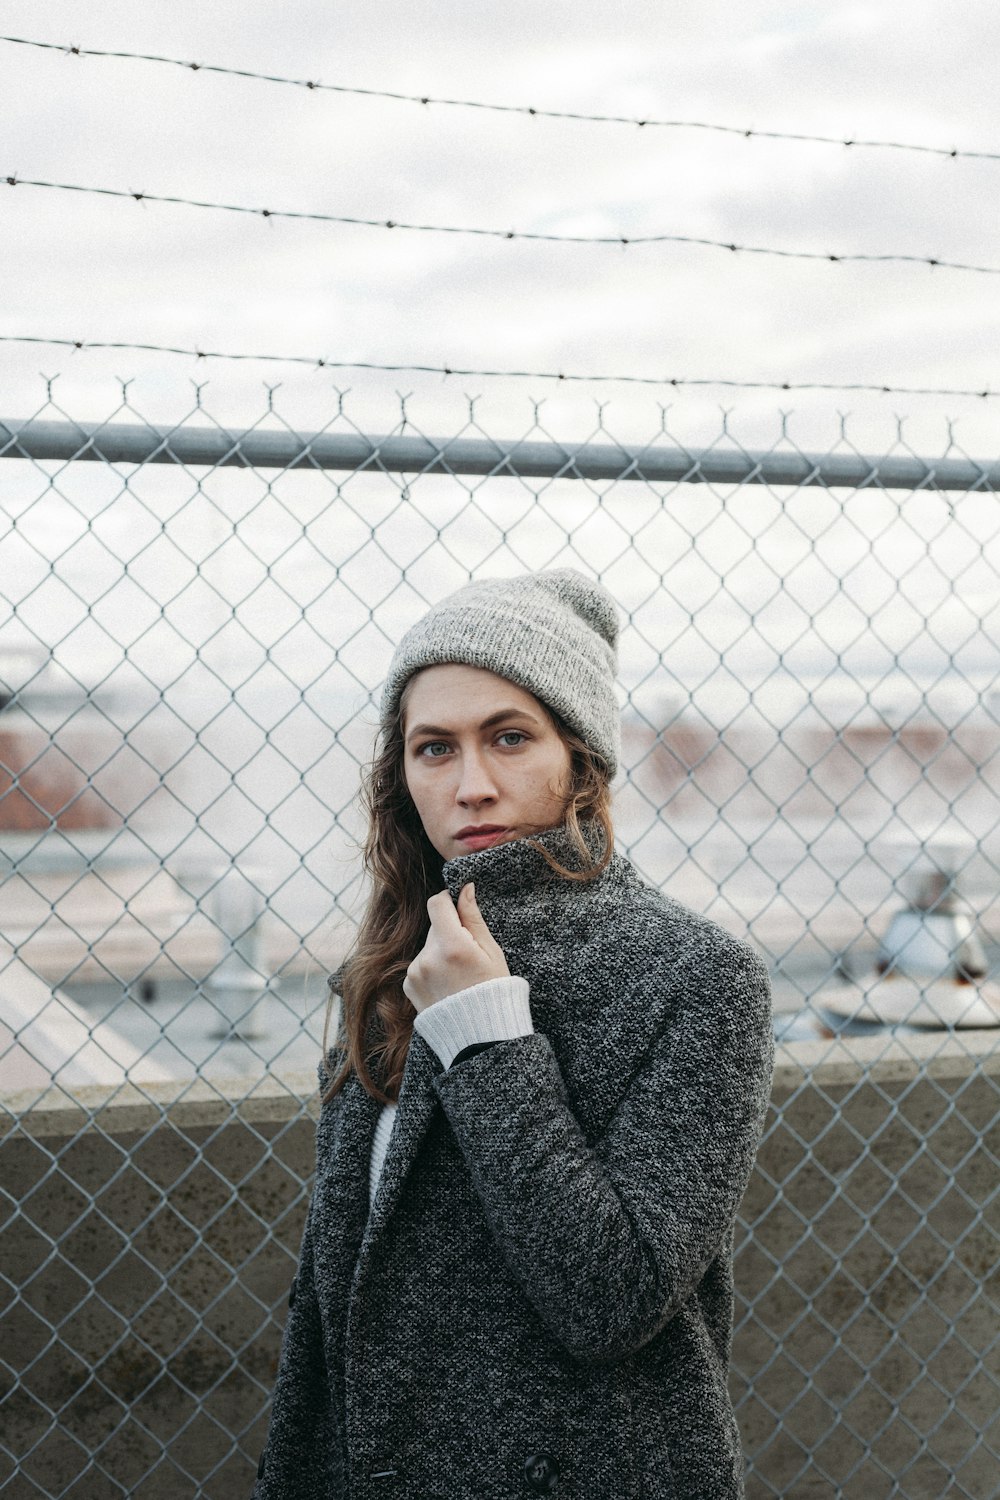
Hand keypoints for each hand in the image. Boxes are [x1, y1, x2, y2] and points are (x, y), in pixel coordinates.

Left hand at [403, 883, 509, 1011]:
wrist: (479, 1035)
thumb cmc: (493, 990)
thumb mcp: (491, 951)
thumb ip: (473, 917)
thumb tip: (465, 888)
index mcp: (451, 946)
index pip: (437, 903)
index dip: (448, 901)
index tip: (458, 909)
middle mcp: (428, 957)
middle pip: (435, 927)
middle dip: (450, 932)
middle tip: (468, 954)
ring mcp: (415, 973)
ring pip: (427, 946)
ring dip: (439, 952)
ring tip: (459, 974)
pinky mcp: (409, 985)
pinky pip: (420, 964)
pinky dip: (431, 968)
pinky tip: (448, 985)